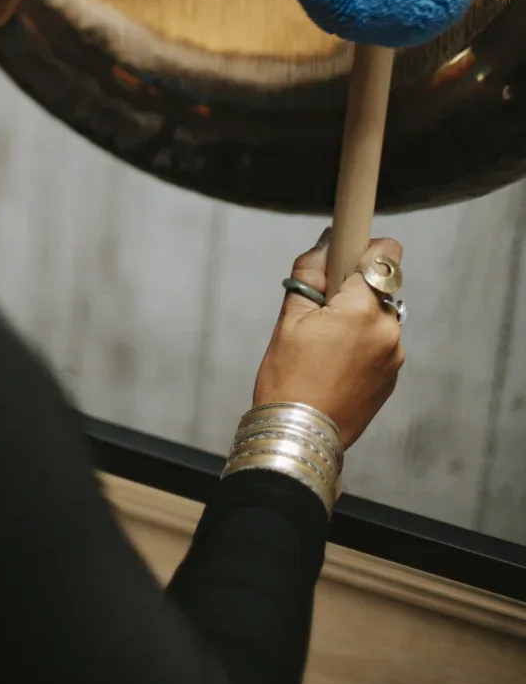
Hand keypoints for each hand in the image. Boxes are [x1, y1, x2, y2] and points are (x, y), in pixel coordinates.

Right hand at [253, 232, 404, 449]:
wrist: (299, 437)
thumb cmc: (288, 382)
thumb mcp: (289, 319)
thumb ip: (310, 273)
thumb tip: (326, 246)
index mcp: (363, 310)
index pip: (386, 254)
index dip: (364, 248)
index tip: (345, 253)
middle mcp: (389, 330)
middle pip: (379, 285)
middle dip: (352, 289)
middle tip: (319, 311)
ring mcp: (394, 356)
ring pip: (379, 315)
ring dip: (357, 317)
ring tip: (324, 344)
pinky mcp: (392, 376)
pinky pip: (380, 343)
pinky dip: (361, 343)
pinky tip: (333, 362)